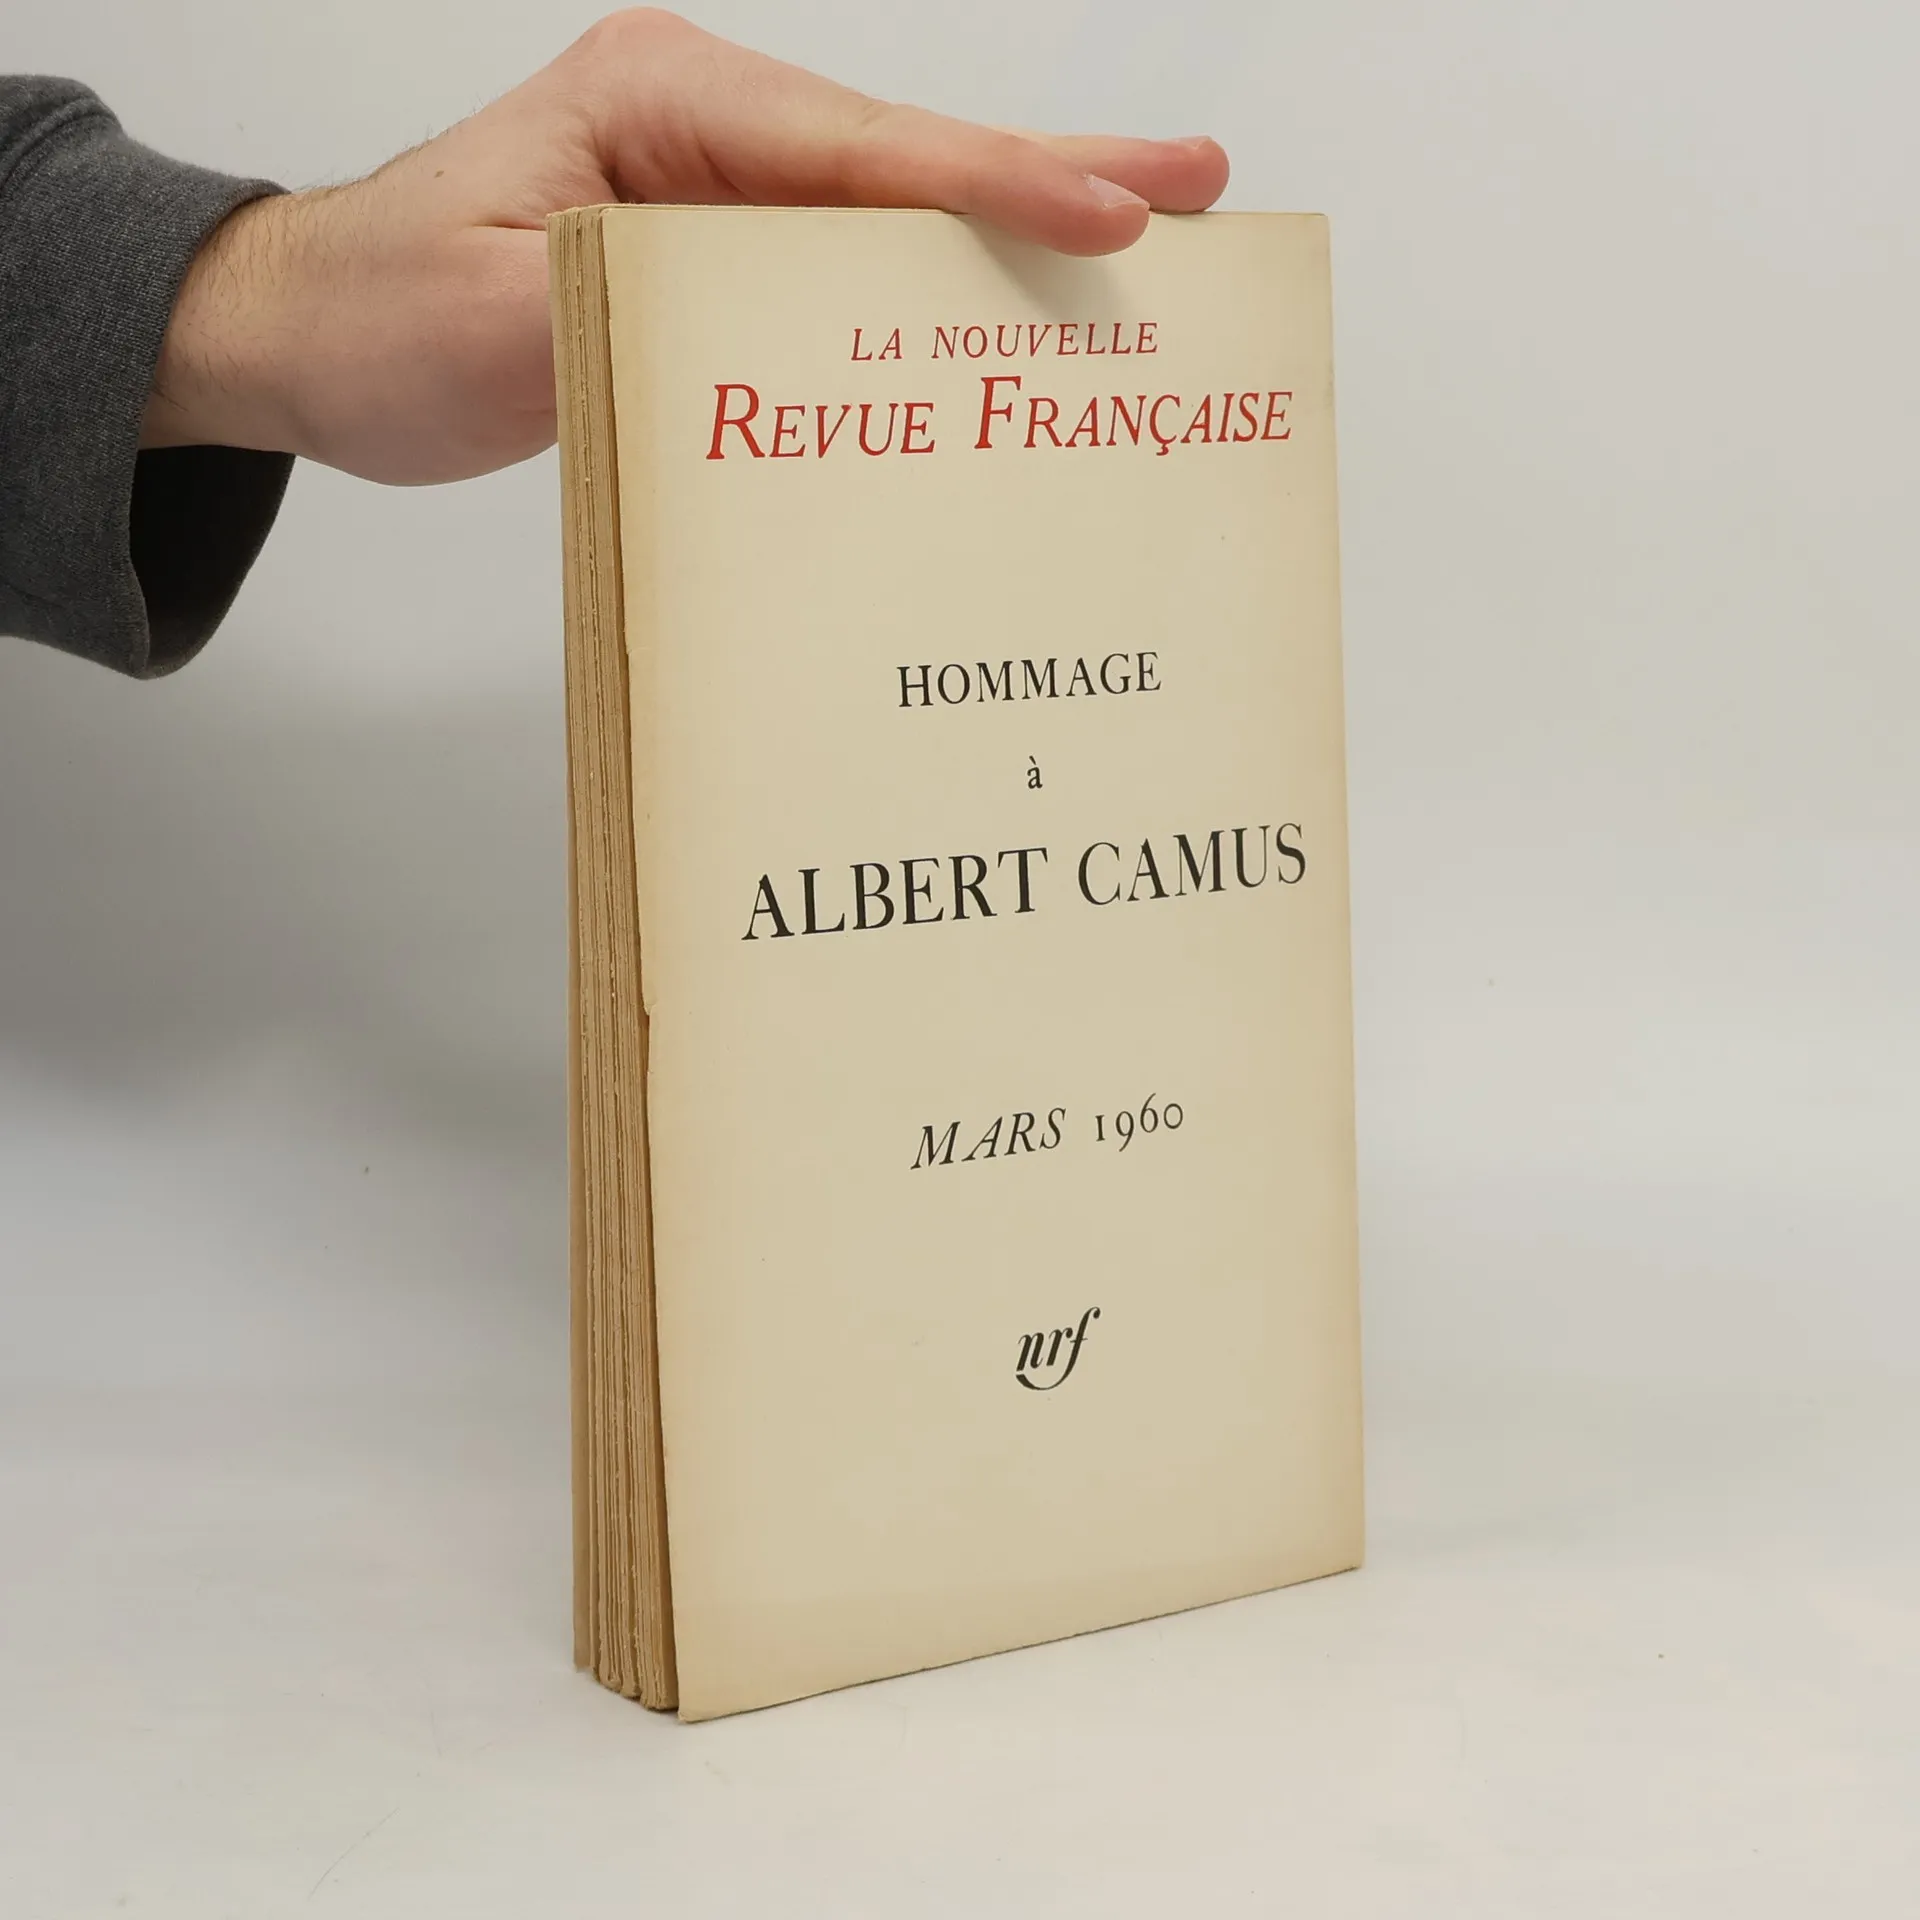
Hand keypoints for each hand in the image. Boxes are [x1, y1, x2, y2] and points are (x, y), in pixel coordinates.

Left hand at [141, 8, 1229, 484]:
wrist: (313, 331)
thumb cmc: (377, 315)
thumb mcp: (490, 324)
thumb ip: (633, 316)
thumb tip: (773, 338)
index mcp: (657, 106)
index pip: (855, 151)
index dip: (989, 186)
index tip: (1109, 214)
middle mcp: (705, 130)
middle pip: (908, 158)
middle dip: (1054, 174)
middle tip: (1196, 185)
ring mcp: (719, 190)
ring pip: (896, 212)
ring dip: (1019, 229)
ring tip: (1148, 234)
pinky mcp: (720, 256)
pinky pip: (852, 271)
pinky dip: (941, 290)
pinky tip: (1011, 312)